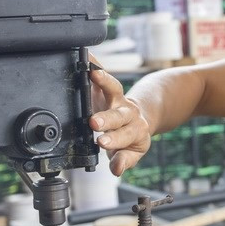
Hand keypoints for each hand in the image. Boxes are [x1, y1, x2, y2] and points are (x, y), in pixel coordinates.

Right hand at [88, 56, 151, 175]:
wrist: (139, 117)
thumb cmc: (131, 138)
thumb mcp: (131, 152)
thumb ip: (124, 160)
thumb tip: (116, 170)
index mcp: (134, 131)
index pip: (124, 137)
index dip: (114, 140)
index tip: (101, 143)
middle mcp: (127, 113)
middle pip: (118, 115)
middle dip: (106, 118)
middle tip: (94, 121)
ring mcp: (119, 97)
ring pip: (114, 88)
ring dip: (104, 81)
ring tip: (93, 74)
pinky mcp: (110, 85)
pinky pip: (103, 73)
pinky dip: (95, 63)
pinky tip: (85, 55)